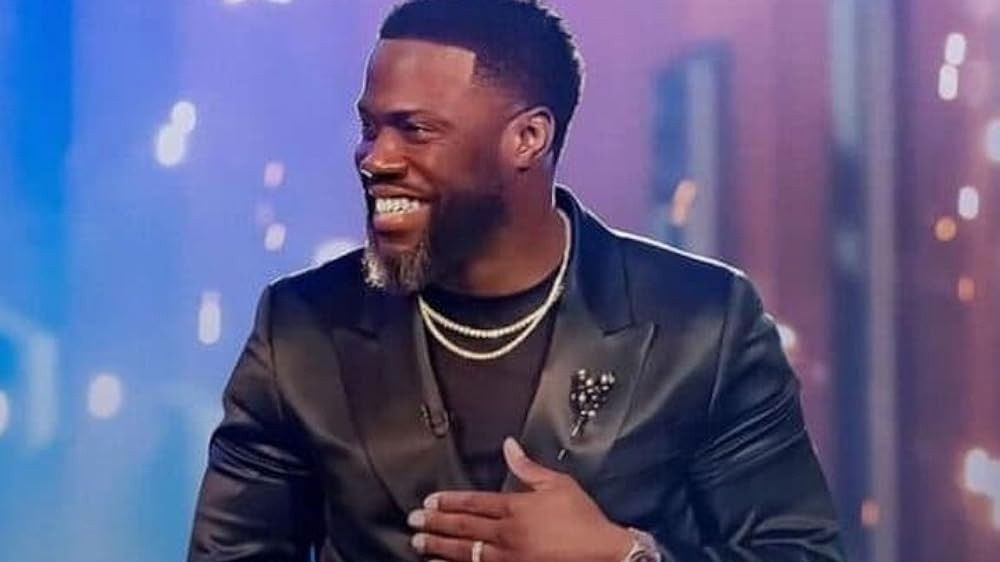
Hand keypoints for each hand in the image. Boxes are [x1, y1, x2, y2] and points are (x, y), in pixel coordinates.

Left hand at [408, 437, 632, 561]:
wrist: (604, 556)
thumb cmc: (584, 520)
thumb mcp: (559, 486)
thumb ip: (528, 468)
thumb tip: (508, 445)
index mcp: (516, 508)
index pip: (474, 502)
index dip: (449, 501)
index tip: (429, 500)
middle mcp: (506, 534)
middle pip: (463, 527)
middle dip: (435, 522)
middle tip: (412, 520)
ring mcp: (507, 559)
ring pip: (465, 552)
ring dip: (439, 546)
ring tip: (418, 542)